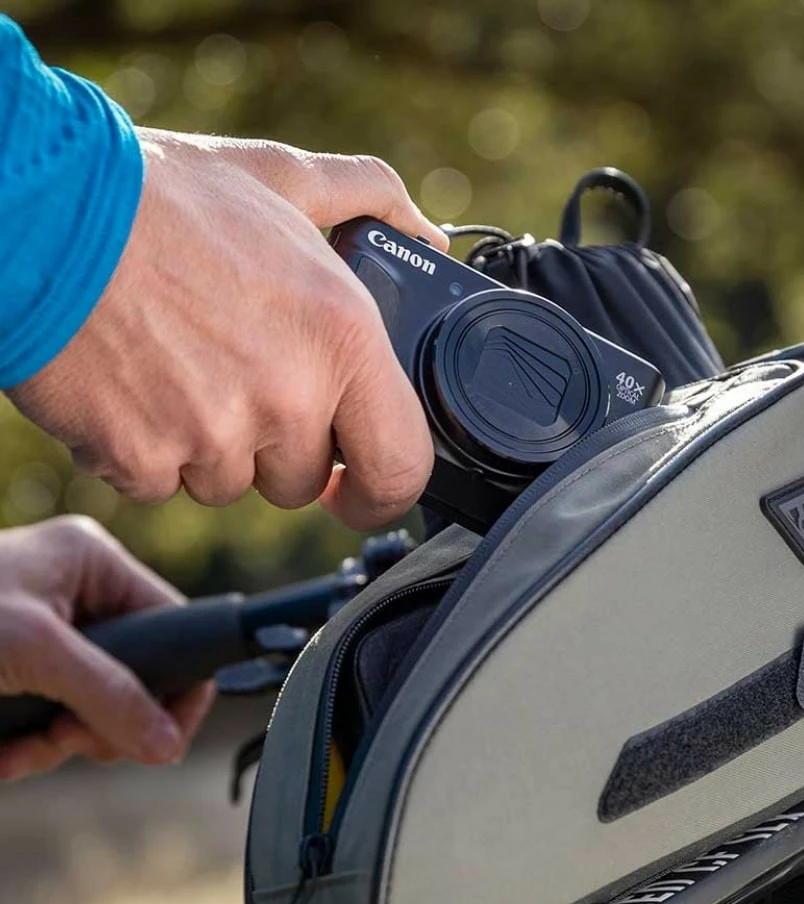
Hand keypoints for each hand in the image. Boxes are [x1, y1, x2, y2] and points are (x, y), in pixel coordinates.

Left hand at [0, 516, 212, 780]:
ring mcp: (45, 635)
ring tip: (24, 748)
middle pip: (134, 675)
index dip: (174, 685)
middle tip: (73, 740)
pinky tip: (4, 753)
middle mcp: (75, 593)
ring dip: (60, 743)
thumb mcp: (35, 651)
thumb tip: (166, 744)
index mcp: (91, 562)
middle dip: (103, 722)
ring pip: (91, 707)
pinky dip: (29, 747)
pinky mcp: (17, 672)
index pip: (170, 624)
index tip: (163, 737)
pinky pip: (51, 719)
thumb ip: (109, 695)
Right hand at [7, 133, 447, 528]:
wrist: (38, 208)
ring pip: (227, 485)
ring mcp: (213, 436)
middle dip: (273, 446)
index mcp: (340, 337)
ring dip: (206, 446)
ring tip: (172, 365)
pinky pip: (159, 485)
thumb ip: (370, 201)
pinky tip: (129, 385)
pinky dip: (143, 450)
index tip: (359, 488)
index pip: (401, 467)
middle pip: (300, 481)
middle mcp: (287, 397)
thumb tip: (427, 235)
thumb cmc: (159, 194)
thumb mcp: (283, 176)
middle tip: (232, 374)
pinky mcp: (142, 460)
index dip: (382, 490)